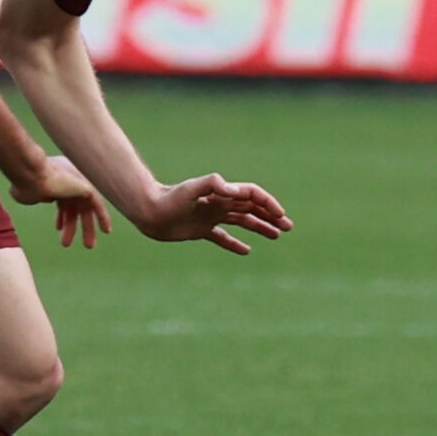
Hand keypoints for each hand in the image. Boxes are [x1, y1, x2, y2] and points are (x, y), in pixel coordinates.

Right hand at [5, 152, 111, 248]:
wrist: (32, 175)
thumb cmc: (25, 184)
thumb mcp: (25, 194)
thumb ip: (33, 197)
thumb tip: (42, 197)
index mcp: (54, 181)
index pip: (62, 202)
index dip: (62, 216)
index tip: (58, 228)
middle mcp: (68, 180)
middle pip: (75, 207)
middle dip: (74, 225)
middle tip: (75, 241)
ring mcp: (78, 183)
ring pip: (86, 209)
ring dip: (88, 228)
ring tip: (88, 246)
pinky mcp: (87, 187)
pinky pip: (98, 205)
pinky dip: (103, 217)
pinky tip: (106, 231)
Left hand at [131, 172, 292, 253]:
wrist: (148, 211)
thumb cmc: (169, 198)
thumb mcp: (191, 188)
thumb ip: (212, 184)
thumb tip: (233, 190)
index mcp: (220, 193)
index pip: (251, 195)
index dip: (267, 203)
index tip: (280, 215)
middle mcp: (218, 203)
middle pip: (251, 208)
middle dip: (270, 215)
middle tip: (288, 227)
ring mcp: (210, 217)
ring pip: (241, 221)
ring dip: (260, 227)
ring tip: (276, 236)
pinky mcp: (200, 230)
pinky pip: (223, 237)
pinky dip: (235, 244)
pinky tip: (246, 251)